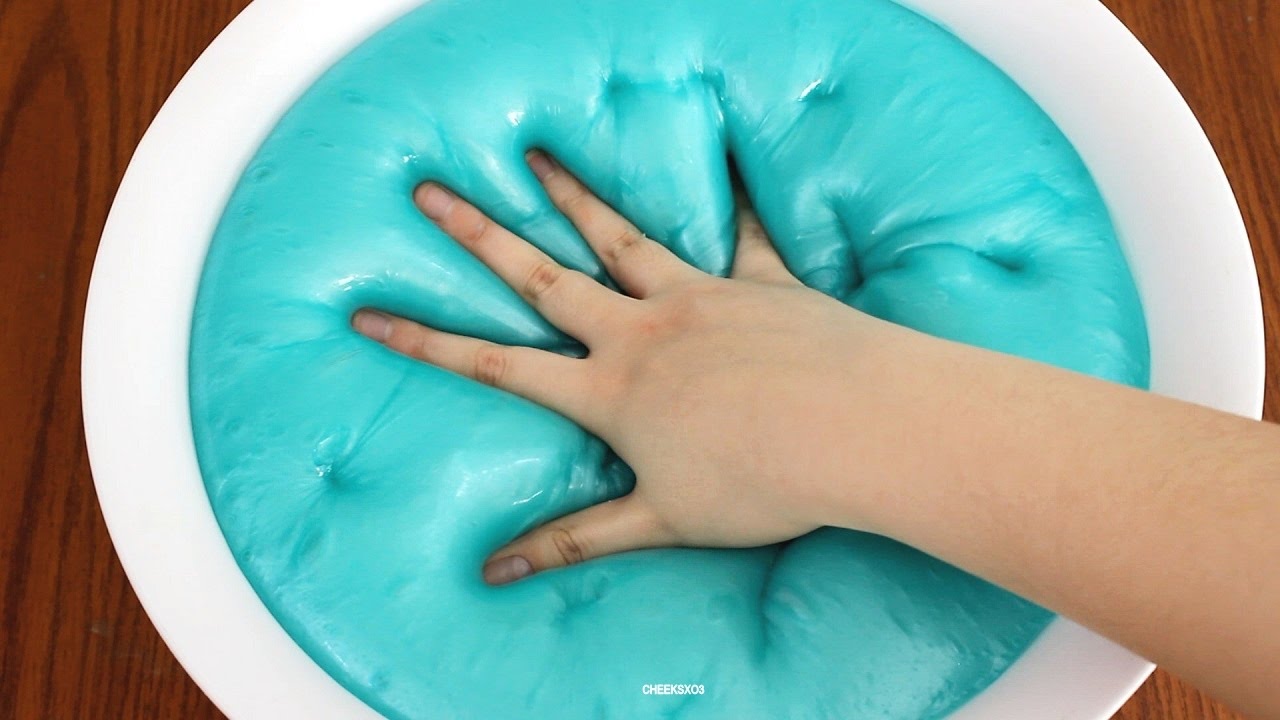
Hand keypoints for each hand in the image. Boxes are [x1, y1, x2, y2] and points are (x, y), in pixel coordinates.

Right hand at [353, 152, 903, 583]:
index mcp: (611, 391)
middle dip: (479, 234)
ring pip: (622, 238)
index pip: (497, 366)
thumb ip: (576, 539)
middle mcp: (642, 331)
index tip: (370, 314)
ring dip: (573, 195)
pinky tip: (729, 160)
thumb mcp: (662, 521)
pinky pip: (745, 232)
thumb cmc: (762, 483)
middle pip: (542, 277)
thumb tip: (496, 571)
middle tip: (430, 192)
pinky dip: (736, 198)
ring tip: (535, 155)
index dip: (427, 342)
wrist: (858, 430)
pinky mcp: (760, 282)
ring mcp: (700, 297)